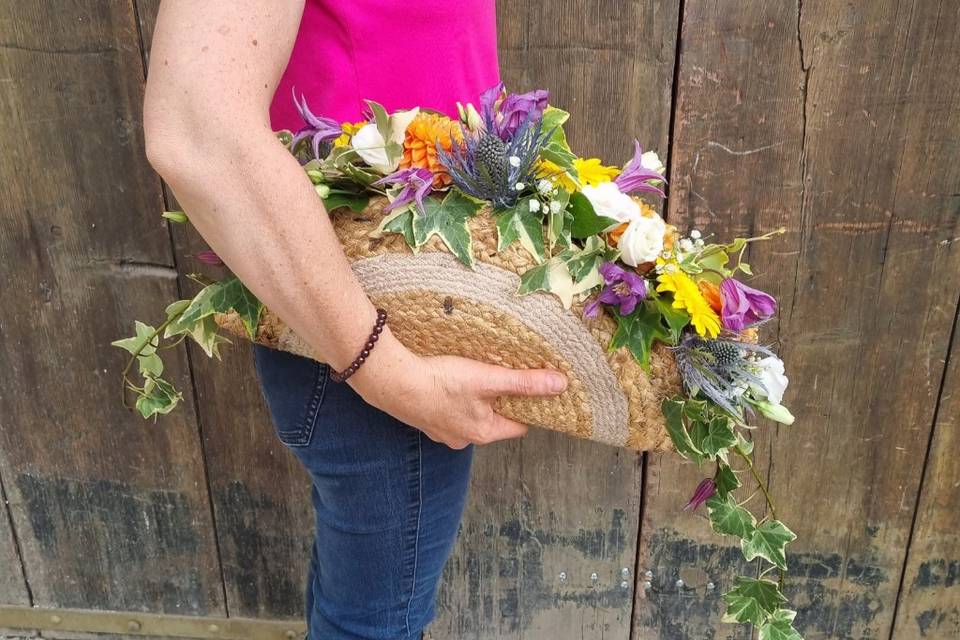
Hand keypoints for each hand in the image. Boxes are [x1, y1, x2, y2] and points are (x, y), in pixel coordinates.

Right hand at [351, 334, 567, 448]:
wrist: (391, 381)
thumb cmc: (440, 382)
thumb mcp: (488, 379)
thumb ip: (524, 383)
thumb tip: (560, 385)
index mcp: (483, 433)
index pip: (519, 425)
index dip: (529, 406)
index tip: (532, 388)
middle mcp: (463, 438)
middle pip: (495, 420)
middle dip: (501, 400)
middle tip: (502, 375)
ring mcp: (441, 431)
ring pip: (471, 414)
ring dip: (476, 398)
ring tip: (474, 374)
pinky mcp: (425, 418)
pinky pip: (448, 409)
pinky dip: (453, 397)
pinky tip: (448, 380)